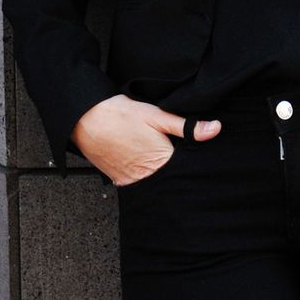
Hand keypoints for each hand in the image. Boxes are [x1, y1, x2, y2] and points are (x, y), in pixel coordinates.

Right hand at [72, 94, 221, 185]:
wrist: (84, 119)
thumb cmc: (120, 115)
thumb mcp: (157, 115)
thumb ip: (186, 126)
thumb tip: (215, 129)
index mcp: (161, 162)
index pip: (187, 172)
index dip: (194, 164)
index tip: (197, 160)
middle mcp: (146, 178)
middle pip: (171, 181)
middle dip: (177, 173)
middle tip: (175, 158)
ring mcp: (130, 182)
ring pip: (154, 185)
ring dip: (160, 177)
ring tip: (156, 160)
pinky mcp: (118, 181)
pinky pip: (138, 185)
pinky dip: (144, 178)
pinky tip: (143, 166)